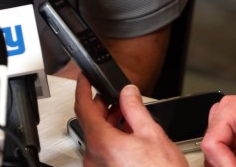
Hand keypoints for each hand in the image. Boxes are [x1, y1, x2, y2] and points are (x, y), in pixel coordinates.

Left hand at [73, 79, 187, 166]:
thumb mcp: (152, 135)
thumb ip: (135, 109)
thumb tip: (128, 93)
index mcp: (101, 143)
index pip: (83, 107)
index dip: (83, 88)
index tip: (84, 78)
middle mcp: (94, 157)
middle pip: (89, 122)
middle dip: (101, 106)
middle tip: (114, 95)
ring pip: (96, 137)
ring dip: (108, 122)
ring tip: (125, 113)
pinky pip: (102, 150)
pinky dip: (110, 138)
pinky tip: (126, 133)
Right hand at [201, 95, 235, 166]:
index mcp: (230, 110)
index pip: (212, 143)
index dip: (224, 164)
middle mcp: (224, 119)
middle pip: (213, 153)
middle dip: (229, 166)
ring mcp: (229, 132)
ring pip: (218, 160)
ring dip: (234, 166)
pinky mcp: (235, 144)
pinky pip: (229, 162)